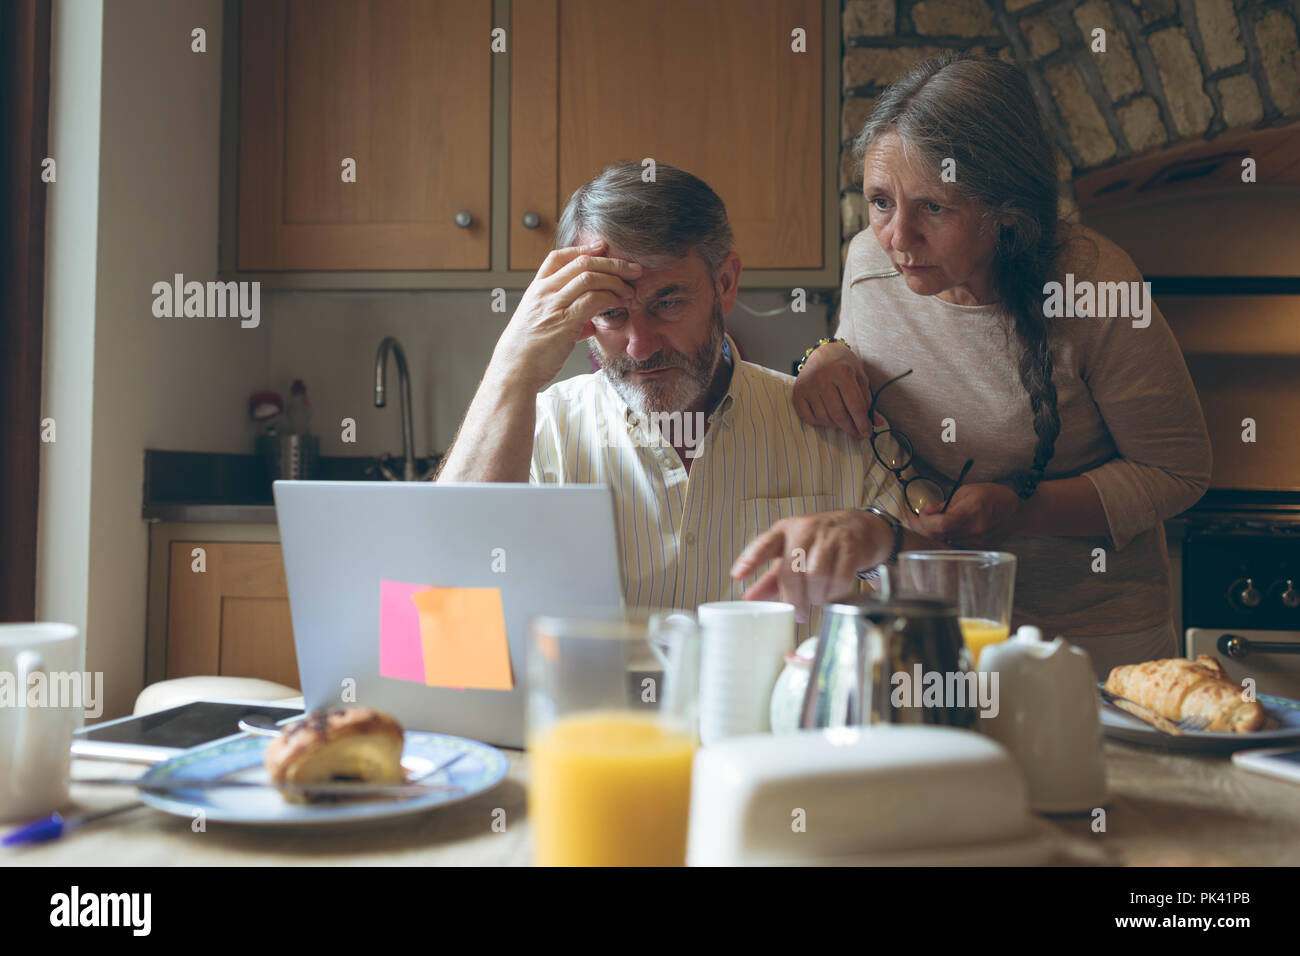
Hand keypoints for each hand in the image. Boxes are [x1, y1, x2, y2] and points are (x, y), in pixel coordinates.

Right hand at [489, 240, 642, 391]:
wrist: (514, 370)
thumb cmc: (528, 352)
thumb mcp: (543, 327)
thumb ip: (568, 320)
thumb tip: (589, 324)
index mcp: (537, 289)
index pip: (559, 257)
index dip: (583, 249)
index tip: (602, 248)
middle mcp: (544, 291)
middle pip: (581, 262)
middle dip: (611, 263)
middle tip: (632, 269)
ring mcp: (553, 304)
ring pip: (589, 276)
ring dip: (616, 281)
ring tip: (630, 291)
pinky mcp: (564, 320)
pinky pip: (593, 299)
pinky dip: (611, 298)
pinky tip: (620, 304)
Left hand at [730, 510, 892, 623]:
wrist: (860, 527)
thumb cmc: (819, 543)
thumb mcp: (792, 554)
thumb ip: (771, 578)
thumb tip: (748, 599)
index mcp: (784, 531)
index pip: (765, 544)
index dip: (751, 559)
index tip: (738, 575)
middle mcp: (804, 531)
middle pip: (792, 569)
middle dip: (794, 597)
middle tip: (798, 613)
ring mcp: (829, 537)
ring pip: (816, 575)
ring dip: (816, 595)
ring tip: (818, 599)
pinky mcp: (851, 547)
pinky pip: (840, 578)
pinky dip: (835, 593)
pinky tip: (833, 594)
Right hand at [792, 342, 879, 439]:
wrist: (823, 352)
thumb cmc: (844, 366)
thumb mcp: (860, 378)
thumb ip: (867, 400)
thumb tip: (876, 423)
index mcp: (842, 372)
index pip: (855, 405)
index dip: (862, 423)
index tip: (867, 434)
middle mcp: (822, 378)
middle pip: (838, 414)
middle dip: (851, 428)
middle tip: (858, 434)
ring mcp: (807, 385)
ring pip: (824, 418)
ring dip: (836, 426)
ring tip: (844, 423)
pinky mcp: (797, 392)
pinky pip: (808, 417)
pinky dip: (820, 423)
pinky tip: (828, 419)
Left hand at [909, 482, 1025, 548]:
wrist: (1017, 511)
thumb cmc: (993, 496)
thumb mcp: (966, 491)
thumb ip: (945, 503)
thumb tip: (928, 512)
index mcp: (972, 511)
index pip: (940, 524)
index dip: (924, 520)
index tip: (918, 511)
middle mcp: (974, 530)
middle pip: (938, 535)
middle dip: (921, 526)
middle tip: (913, 516)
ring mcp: (976, 542)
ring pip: (943, 542)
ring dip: (930, 532)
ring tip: (925, 522)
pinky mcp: (976, 548)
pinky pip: (953, 545)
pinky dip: (942, 538)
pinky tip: (937, 531)